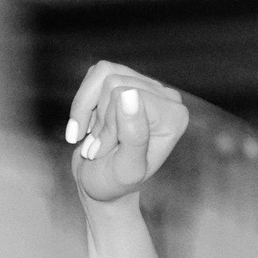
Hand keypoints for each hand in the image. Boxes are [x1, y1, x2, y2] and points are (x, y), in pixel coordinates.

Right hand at [65, 63, 190, 203]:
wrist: (100, 183)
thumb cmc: (114, 182)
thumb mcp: (126, 169)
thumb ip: (133, 135)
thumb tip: (129, 94)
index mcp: (174, 116)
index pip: (125, 96)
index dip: (109, 124)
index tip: (110, 149)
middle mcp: (166, 97)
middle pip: (114, 83)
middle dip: (101, 119)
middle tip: (103, 145)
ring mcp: (147, 85)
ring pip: (103, 74)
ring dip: (91, 110)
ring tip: (97, 135)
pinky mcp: (127, 79)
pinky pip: (95, 73)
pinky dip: (84, 102)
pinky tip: (89, 124)